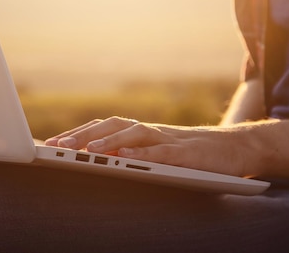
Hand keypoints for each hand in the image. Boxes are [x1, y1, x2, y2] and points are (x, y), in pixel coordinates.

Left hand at [45, 116, 258, 177]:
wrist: (236, 148)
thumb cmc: (193, 154)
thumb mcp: (159, 153)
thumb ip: (134, 154)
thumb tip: (101, 162)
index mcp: (141, 132)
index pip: (104, 127)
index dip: (78, 133)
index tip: (52, 142)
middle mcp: (150, 131)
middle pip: (111, 125)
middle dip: (82, 134)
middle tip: (56, 145)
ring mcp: (167, 139)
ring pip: (132, 134)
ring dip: (106, 141)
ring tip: (84, 149)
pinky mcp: (185, 153)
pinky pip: (158, 151)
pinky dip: (139, 153)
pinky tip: (122, 158)